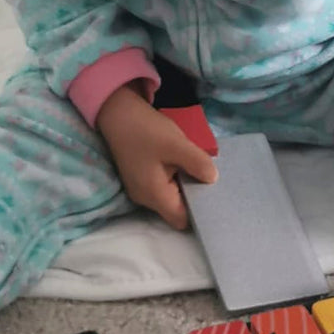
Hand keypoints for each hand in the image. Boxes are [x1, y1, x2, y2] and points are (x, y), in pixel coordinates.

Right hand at [96, 84, 216, 229]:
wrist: (118, 114)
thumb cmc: (147, 130)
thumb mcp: (177, 145)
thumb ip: (197, 163)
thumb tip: (213, 179)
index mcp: (154, 195)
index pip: (181, 220)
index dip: (199, 211)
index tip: (214, 196)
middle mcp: (145, 199)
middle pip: (176, 210)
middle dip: (193, 197)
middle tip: (210, 179)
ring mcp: (140, 190)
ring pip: (170, 198)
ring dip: (184, 186)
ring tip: (198, 169)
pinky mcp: (140, 179)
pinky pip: (163, 187)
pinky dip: (175, 179)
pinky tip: (183, 164)